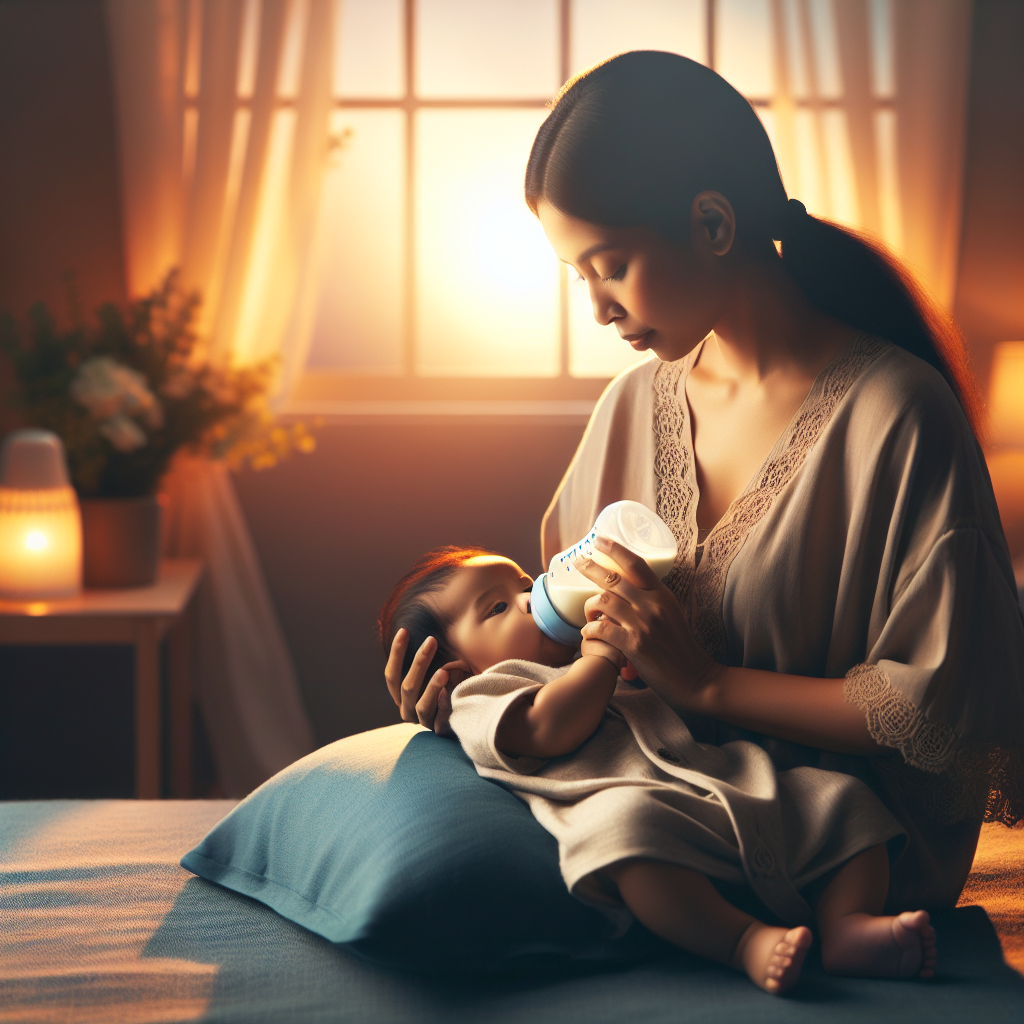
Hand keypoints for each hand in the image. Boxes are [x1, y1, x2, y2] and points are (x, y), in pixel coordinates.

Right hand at [385, 628, 470, 734]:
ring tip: (444, 671)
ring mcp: (424, 722)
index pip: (391, 675)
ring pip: (421, 706)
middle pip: (407, 687)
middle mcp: (408, 710)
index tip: (404, 631)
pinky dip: (443, 707)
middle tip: (432, 641)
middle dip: (419, 662)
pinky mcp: (440, 731)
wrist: (468, 713)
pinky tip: (449, 694)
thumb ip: (428, 657)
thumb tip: (428, 628)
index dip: (396, 653)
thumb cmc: (449, 684)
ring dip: (431, 687)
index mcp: (402, 696)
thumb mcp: (436, 669)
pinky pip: (439, 721)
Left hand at [575, 536, 719, 710]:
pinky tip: (589, 632)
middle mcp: (651, 605)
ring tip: (588, 614)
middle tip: (578, 562)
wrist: (695, 678)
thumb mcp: (671, 613)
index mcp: (661, 595)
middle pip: (613, 579)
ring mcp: (642, 624)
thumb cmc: (680, 646)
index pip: (636, 564)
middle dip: (591, 567)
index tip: (599, 539)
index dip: (615, 549)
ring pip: (603, 602)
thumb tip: (628, 588)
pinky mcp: (633, 645)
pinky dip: (590, 629)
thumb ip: (652, 600)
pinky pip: (601, 629)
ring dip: (589, 606)